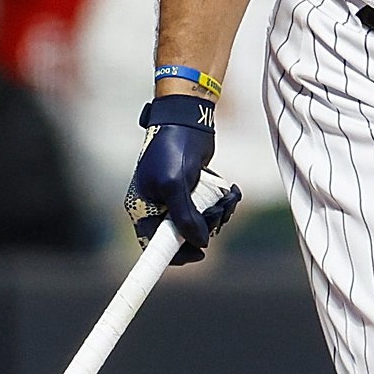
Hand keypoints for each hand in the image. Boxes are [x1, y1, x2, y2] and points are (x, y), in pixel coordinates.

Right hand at [125, 94, 239, 262]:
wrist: (186, 119)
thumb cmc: (172, 149)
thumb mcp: (174, 185)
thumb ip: (184, 217)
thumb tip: (200, 243)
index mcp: (143, 208)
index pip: (154, 245)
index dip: (176, 255)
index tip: (199, 255)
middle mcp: (158, 206)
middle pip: (183, 235)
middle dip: (205, 227)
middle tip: (216, 213)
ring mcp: (178, 199)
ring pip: (202, 222)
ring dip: (219, 214)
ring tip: (226, 198)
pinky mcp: (195, 190)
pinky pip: (211, 207)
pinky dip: (224, 202)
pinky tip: (231, 191)